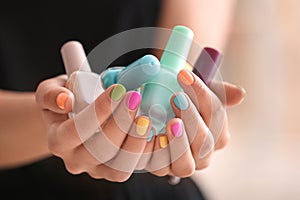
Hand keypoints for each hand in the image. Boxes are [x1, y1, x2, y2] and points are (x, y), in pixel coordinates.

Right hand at [36, 75, 153, 181]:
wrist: (73, 118)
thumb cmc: (66, 101)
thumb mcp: (51, 91)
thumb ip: (51, 94)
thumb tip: (65, 100)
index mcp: (58, 141)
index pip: (76, 130)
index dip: (98, 111)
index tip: (118, 90)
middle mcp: (77, 159)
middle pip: (101, 150)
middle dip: (121, 123)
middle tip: (135, 98)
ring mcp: (98, 169)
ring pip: (120, 166)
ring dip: (136, 141)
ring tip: (146, 117)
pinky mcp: (116, 170)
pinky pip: (135, 168)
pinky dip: (148, 153)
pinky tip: (156, 133)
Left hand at [144, 69, 244, 176]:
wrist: (159, 112)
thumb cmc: (182, 100)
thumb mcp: (196, 91)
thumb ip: (217, 91)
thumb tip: (240, 94)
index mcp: (218, 135)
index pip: (217, 117)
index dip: (202, 96)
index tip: (184, 75)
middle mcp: (203, 154)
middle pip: (204, 142)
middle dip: (192, 118)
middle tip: (176, 97)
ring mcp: (182, 165)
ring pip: (186, 164)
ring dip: (179, 142)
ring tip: (171, 121)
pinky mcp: (161, 168)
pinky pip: (160, 167)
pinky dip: (158, 153)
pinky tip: (153, 135)